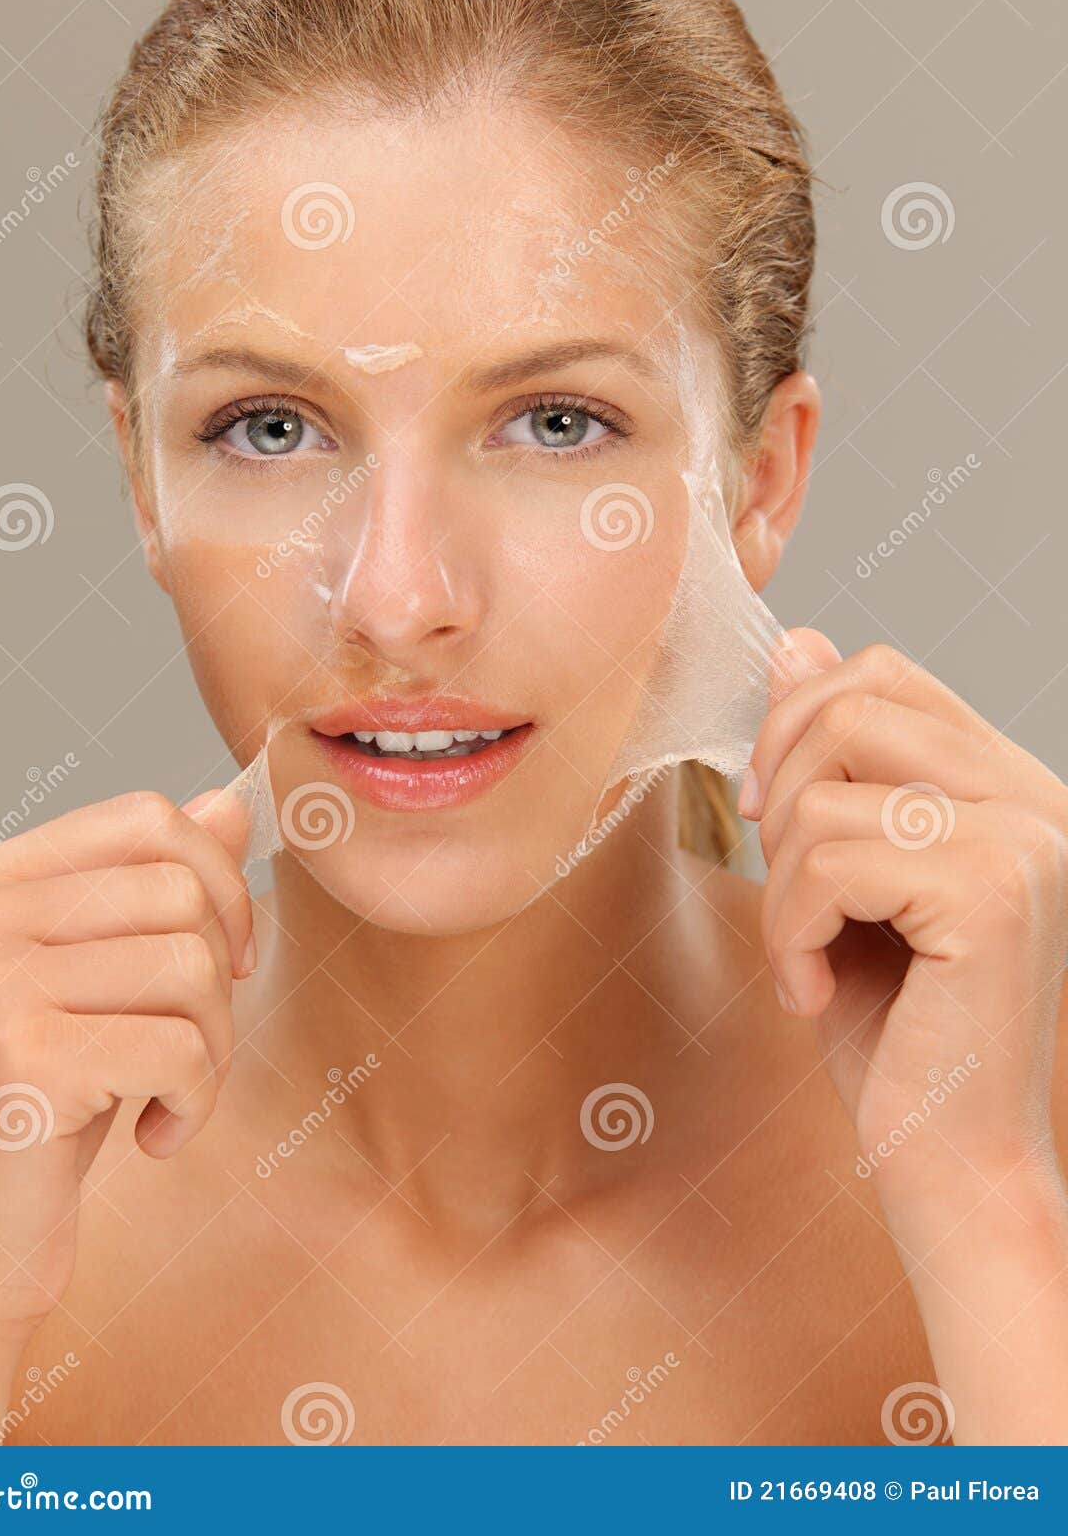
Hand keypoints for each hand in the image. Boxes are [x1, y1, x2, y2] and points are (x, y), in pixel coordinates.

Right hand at [0, 787, 251, 1368]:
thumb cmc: (37, 1118)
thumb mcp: (97, 988)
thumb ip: (151, 892)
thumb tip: (231, 804)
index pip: (144, 818)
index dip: (216, 881)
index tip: (224, 959)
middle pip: (178, 887)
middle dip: (221, 974)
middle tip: (191, 1047)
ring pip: (192, 963)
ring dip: (213, 1047)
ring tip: (168, 1095)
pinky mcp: (20, 1058)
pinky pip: (183, 1046)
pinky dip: (196, 1100)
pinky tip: (154, 1137)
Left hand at [744, 634, 1067, 1216]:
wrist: (953, 1166)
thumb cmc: (897, 1031)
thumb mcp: (845, 877)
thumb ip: (830, 762)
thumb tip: (794, 638)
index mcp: (1010, 786)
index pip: (885, 672)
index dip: (796, 723)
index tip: (767, 810)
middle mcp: (1036, 800)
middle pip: (849, 706)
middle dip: (778, 790)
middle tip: (780, 882)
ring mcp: (1024, 842)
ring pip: (825, 792)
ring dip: (780, 885)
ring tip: (808, 957)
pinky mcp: (990, 895)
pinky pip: (827, 863)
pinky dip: (788, 933)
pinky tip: (816, 992)